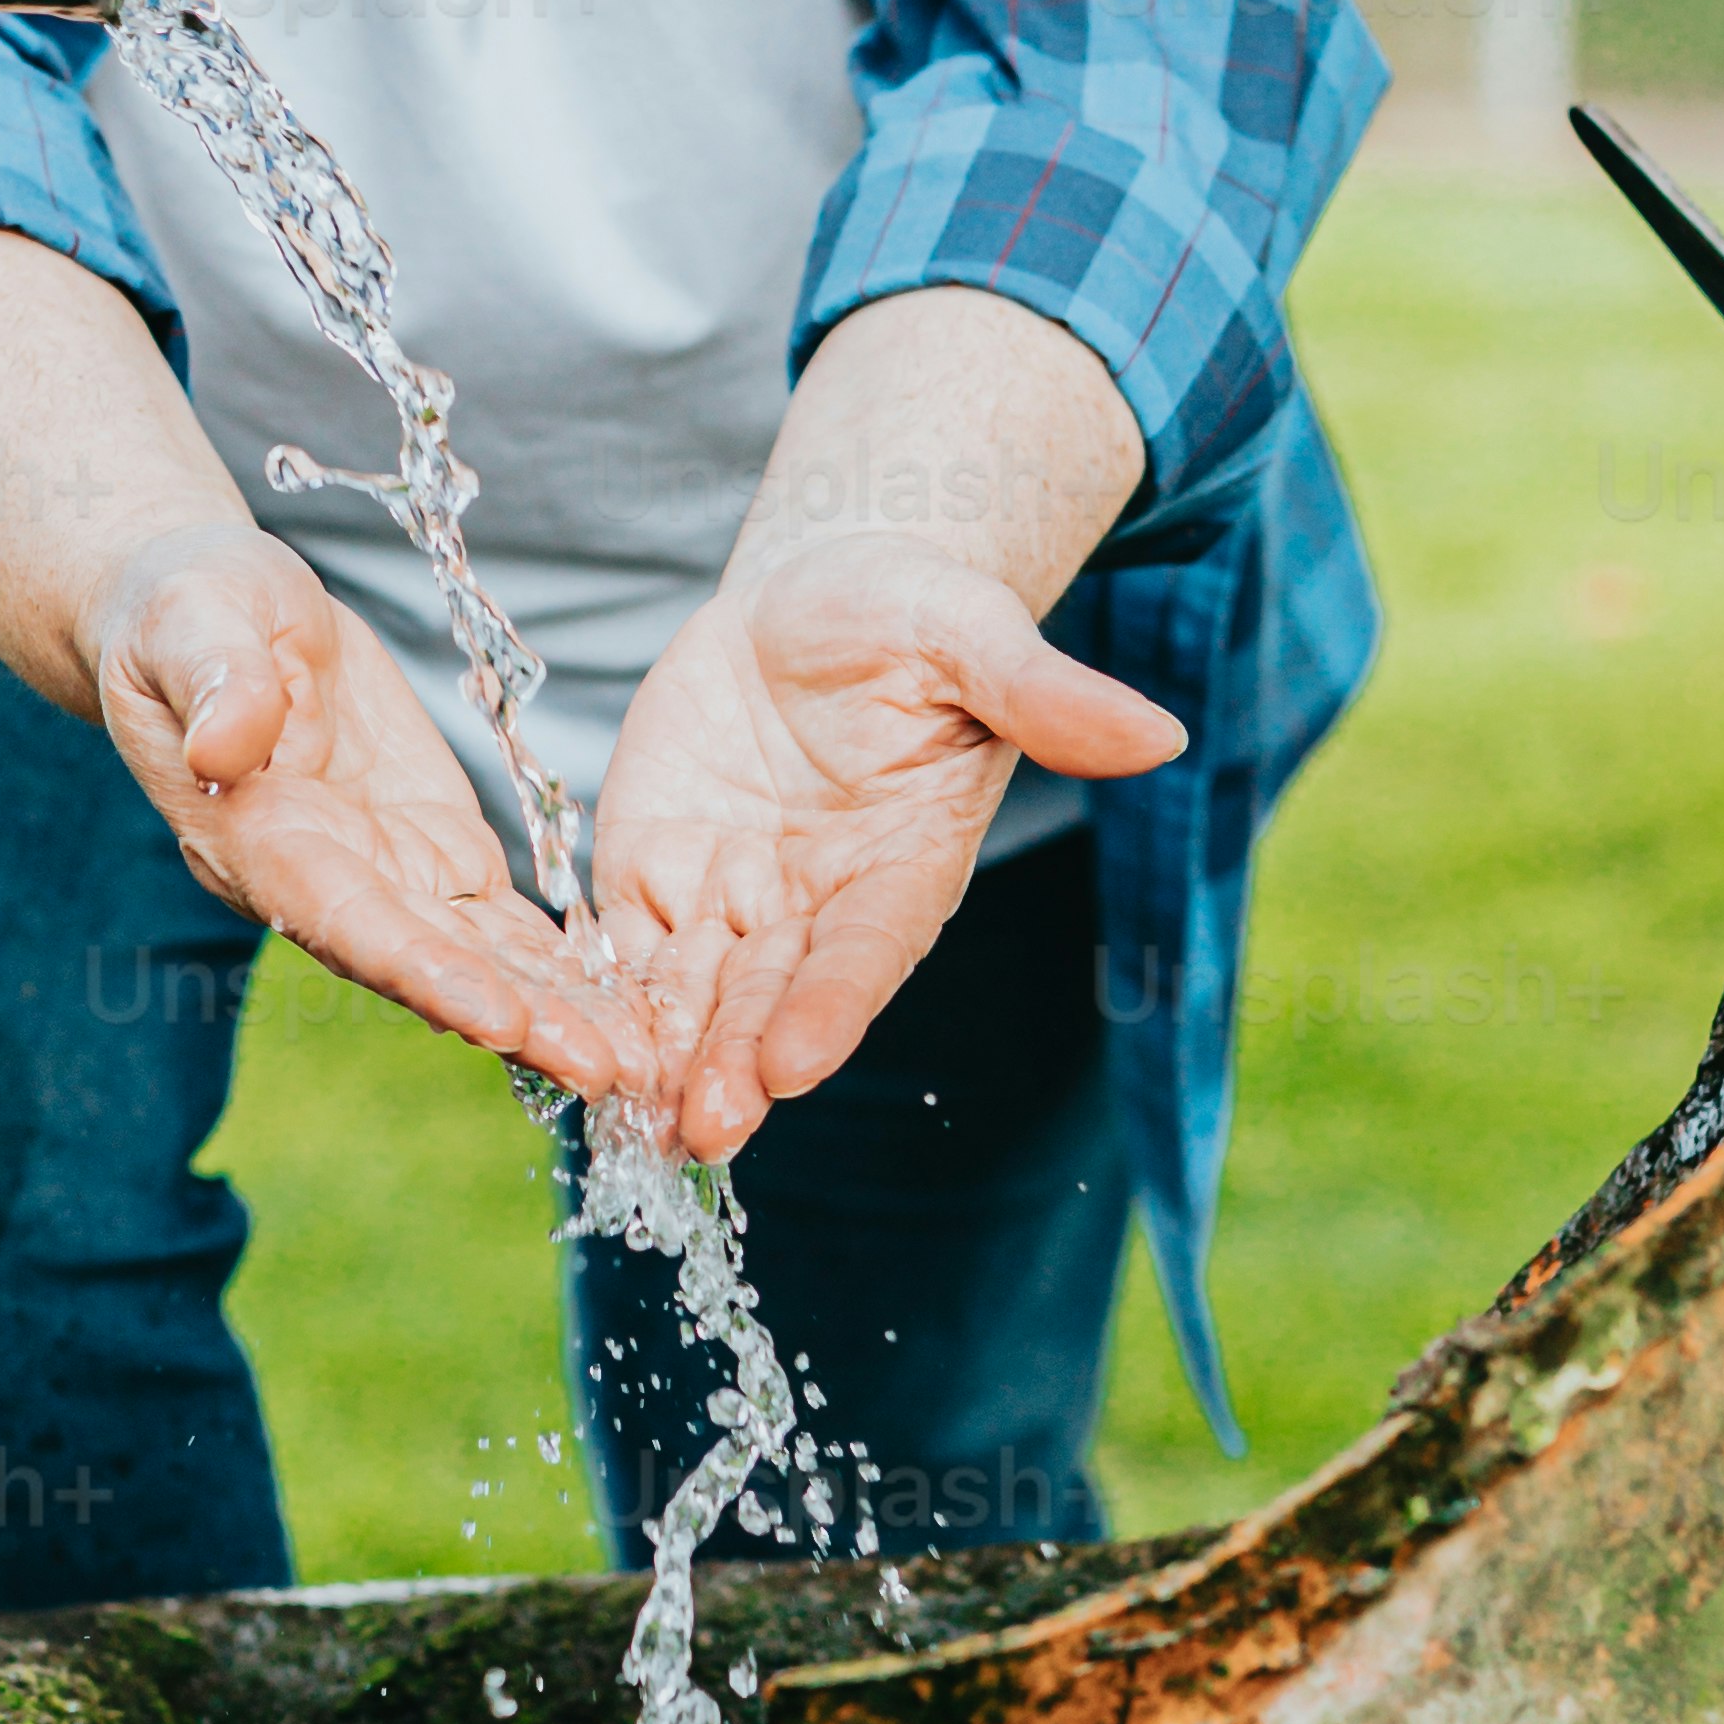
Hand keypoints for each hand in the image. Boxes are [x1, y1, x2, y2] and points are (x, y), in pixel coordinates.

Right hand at [87, 516, 633, 1094]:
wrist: (204, 616)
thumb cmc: (185, 612)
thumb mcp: (192, 620)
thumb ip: (217, 682)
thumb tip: (225, 743)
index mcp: (257, 841)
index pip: (347, 922)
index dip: (425, 972)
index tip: (498, 1021)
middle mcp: (323, 883)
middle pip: (429, 967)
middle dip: (517, 1021)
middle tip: (606, 1070)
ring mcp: (384, 874)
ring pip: (478, 958)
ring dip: (555, 1012)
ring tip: (640, 1062)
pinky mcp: (431, 848)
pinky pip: (500, 920)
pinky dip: (561, 964)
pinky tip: (630, 1003)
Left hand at [589, 546, 1181, 1160]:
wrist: (817, 594)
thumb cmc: (913, 610)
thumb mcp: (973, 634)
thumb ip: (1046, 696)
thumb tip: (1162, 736)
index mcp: (903, 866)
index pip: (866, 951)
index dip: (830, 1006)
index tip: (795, 1063)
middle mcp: (816, 906)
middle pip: (772, 998)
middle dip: (735, 1063)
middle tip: (701, 1129)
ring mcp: (733, 899)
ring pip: (691, 995)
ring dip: (660, 1057)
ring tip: (627, 1120)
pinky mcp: (655, 873)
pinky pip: (619, 950)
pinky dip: (592, 1000)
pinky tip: (561, 1049)